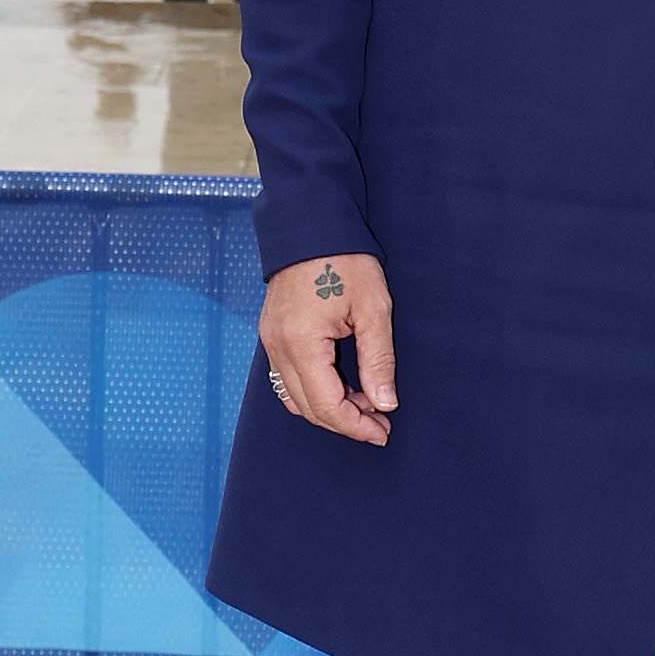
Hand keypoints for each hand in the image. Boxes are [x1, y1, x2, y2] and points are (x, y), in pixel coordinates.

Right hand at [260, 249, 394, 442]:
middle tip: (380, 424)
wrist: (310, 224)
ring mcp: (270, 341)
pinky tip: (341, 386)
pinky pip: (287, 379)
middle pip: (308, 408)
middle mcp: (278, 348)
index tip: (383, 431)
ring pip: (295, 398)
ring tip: (366, 406)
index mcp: (302, 342)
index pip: (326, 405)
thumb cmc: (345, 260)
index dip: (355, 426)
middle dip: (345, 422)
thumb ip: (378, 359)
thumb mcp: (373, 308)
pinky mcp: (271, 334)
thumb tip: (385, 404)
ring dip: (329, 409)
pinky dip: (313, 391)